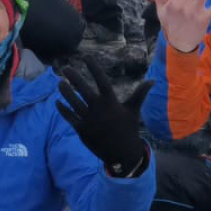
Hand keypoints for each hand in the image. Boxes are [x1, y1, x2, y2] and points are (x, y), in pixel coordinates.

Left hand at [56, 57, 149, 176]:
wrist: (122, 154)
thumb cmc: (129, 129)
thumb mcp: (134, 110)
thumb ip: (140, 94)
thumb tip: (152, 81)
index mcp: (111, 102)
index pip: (101, 80)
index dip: (93, 67)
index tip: (85, 56)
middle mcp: (99, 109)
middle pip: (83, 89)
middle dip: (73, 77)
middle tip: (65, 68)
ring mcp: (89, 120)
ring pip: (73, 102)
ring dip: (65, 92)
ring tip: (59, 83)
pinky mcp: (82, 130)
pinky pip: (70, 117)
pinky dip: (63, 109)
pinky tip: (58, 102)